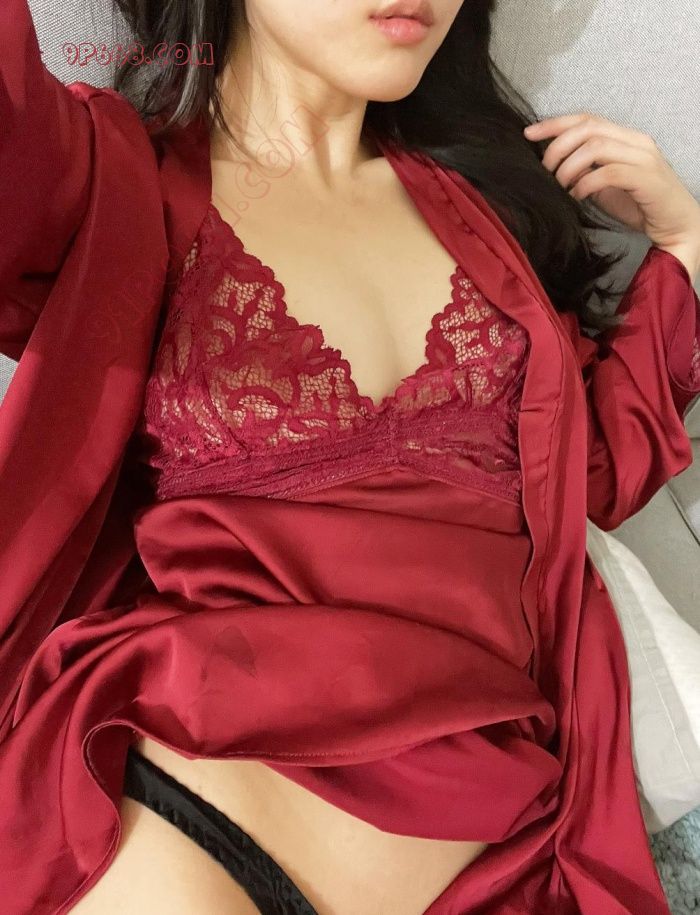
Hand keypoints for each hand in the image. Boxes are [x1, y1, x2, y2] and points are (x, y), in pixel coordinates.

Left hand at [523, 113, 699, 280]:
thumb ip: (585, 171)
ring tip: (560, 185)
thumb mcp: (604, 185)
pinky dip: (585, 183)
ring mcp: (643, 158)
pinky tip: (576, 196)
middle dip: (557, 146)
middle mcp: (636, 141)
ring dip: (569, 166)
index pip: (587, 118)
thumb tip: (554, 169)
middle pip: (588, 128)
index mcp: (625, 138)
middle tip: (544, 170)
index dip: (555, 123)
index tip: (528, 134)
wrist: (676, 225)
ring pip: (596, 146)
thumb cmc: (640, 205)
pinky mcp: (647, 179)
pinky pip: (608, 172)